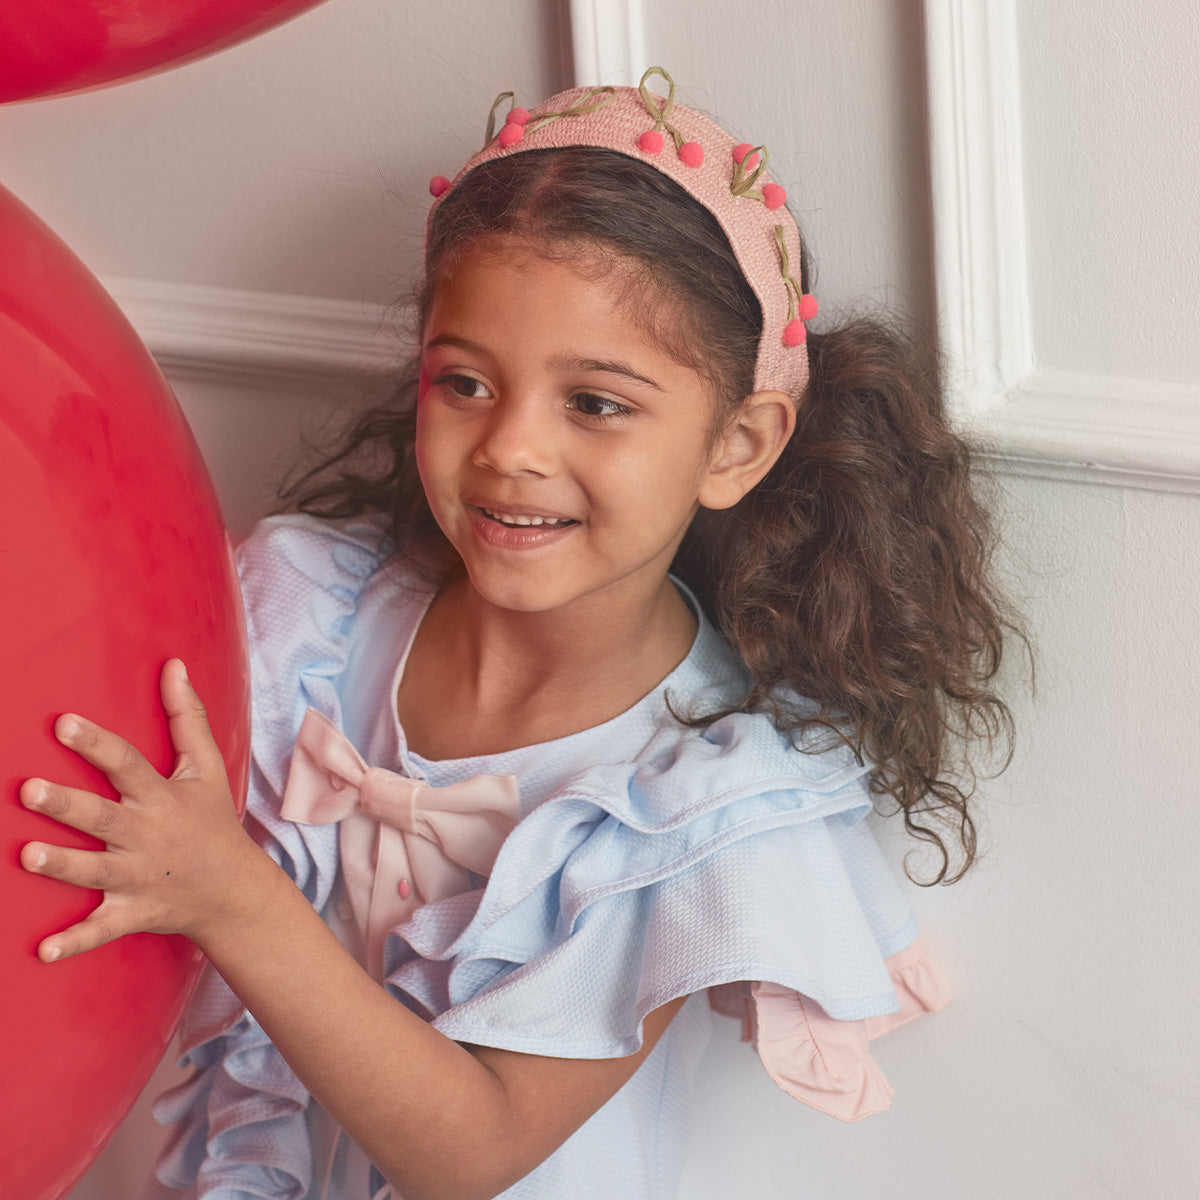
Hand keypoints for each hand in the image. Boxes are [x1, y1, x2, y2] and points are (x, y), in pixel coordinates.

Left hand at [20, 658, 254, 960]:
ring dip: (63, 865)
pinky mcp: (134, 912)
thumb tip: (174, 665)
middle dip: (66, 804)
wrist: (235, 891)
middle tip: (29, 790)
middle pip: (102, 817)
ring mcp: (140, 876)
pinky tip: (43, 950)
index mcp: (162, 797)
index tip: (63, 724)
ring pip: (95, 870)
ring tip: (27, 854)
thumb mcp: (206, 768)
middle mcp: (148, 835)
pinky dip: (76, 942)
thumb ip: (187, 717)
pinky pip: (102, 929)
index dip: (95, 743)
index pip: (126, 764)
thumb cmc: (213, 822)